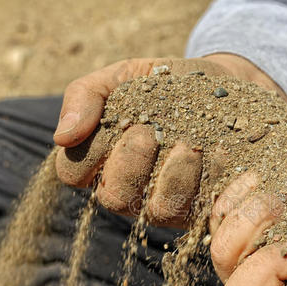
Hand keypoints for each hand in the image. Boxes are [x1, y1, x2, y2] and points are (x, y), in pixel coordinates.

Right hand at [53, 55, 286, 226]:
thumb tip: (62, 136)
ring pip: (159, 209)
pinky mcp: (204, 208)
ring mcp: (168, 203)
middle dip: (132, 160)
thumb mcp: (122, 76)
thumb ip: (86, 96)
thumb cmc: (164, 83)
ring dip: (173, 173)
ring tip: (190, 143)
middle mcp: (131, 189)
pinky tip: (219, 151)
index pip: (72, 172)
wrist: (224, 84)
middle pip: (114, 197)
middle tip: (150, 131)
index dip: (90, 150)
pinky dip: (210, 178)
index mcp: (102, 160)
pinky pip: (202, 208)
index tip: (119, 121)